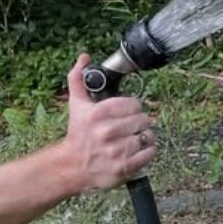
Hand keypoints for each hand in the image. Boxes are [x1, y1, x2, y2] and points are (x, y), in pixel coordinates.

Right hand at [62, 54, 157, 191]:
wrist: (72, 166)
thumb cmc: (78, 133)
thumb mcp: (76, 105)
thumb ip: (79, 79)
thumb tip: (84, 57)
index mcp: (98, 114)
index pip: (135, 104)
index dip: (133, 108)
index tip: (126, 113)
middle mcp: (107, 132)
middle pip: (143, 119)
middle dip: (139, 123)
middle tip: (128, 127)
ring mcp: (117, 150)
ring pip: (148, 135)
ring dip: (144, 136)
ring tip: (131, 139)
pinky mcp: (126, 166)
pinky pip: (151, 152)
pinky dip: (149, 150)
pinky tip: (137, 150)